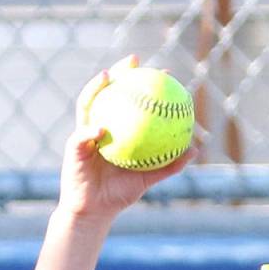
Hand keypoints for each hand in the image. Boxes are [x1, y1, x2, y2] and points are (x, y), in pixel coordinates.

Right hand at [57, 55, 196, 223]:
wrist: (96, 210)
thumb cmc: (120, 194)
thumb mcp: (149, 177)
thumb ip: (170, 164)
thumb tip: (195, 149)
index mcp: (117, 130)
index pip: (131, 101)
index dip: (145, 84)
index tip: (164, 73)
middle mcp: (99, 125)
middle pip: (108, 92)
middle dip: (119, 71)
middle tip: (134, 59)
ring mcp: (84, 134)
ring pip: (88, 103)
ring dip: (95, 88)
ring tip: (107, 76)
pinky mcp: (73, 147)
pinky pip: (82, 136)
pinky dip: (91, 131)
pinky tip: (102, 127)